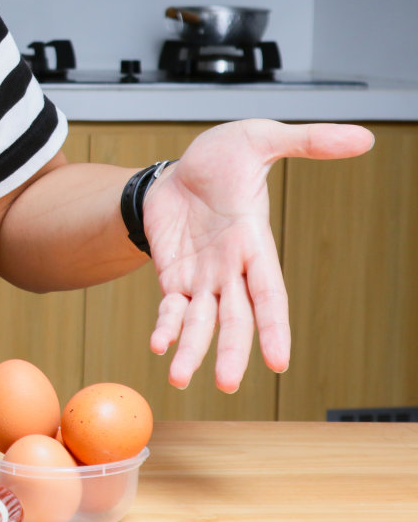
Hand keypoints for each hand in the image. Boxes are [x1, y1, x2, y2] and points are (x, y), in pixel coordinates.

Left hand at [141, 119, 373, 392]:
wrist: (178, 169)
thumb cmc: (222, 158)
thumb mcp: (261, 139)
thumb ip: (308, 141)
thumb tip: (364, 137)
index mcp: (254, 244)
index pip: (270, 293)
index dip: (274, 326)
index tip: (279, 361)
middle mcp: (230, 269)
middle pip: (235, 318)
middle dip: (231, 350)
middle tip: (226, 384)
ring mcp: (202, 277)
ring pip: (200, 322)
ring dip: (191, 350)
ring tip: (178, 378)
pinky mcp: (173, 276)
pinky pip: (170, 308)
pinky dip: (165, 326)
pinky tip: (157, 345)